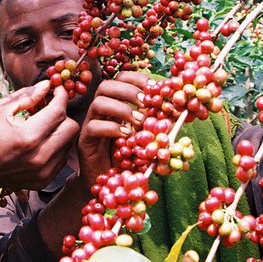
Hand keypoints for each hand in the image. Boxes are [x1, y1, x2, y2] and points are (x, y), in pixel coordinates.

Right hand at [0, 82, 78, 191]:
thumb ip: (26, 96)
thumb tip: (47, 85)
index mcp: (28, 136)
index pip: (58, 111)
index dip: (61, 96)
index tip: (58, 90)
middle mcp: (40, 155)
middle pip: (71, 128)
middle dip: (62, 115)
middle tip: (48, 110)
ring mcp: (44, 170)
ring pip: (69, 143)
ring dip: (59, 131)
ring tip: (41, 128)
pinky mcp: (44, 180)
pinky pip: (62, 158)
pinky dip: (55, 148)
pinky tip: (39, 144)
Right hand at [76, 71, 149, 185]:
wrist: (111, 182)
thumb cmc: (131, 157)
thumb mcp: (148, 136)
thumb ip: (158, 121)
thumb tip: (177, 108)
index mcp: (116, 103)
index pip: (121, 79)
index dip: (137, 79)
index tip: (154, 89)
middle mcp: (101, 110)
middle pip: (106, 85)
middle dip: (129, 90)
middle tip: (146, 103)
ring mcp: (91, 123)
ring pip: (98, 102)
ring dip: (122, 109)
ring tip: (139, 122)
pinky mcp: (85, 141)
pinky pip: (93, 127)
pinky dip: (112, 128)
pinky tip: (127, 136)